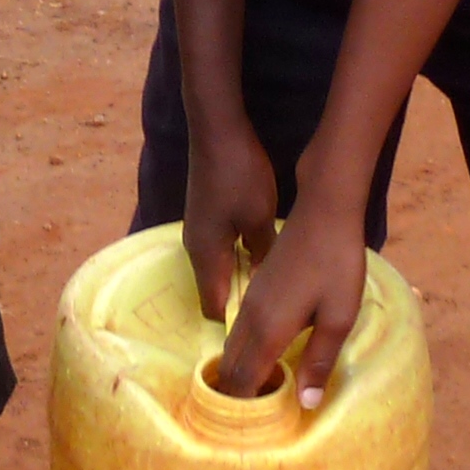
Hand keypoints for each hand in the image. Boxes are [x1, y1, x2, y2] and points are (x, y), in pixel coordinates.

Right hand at [178, 109, 282, 322]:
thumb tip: (265, 279)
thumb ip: (262, 252)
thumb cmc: (239, 177)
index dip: (236, 328)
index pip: (215, 309)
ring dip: (239, 284)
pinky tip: (260, 261)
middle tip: (272, 321)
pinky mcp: (205, 218)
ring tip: (270, 296)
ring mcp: (198, 232)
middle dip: (239, 309)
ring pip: (218, 272)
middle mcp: (196, 250)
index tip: (264, 337)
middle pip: (215, 292)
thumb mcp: (260, 218)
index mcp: (206, 257)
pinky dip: (237, 264)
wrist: (216, 131)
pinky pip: (219, 254)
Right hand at [214, 194, 368, 407]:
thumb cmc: (337, 265)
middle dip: (235, 395)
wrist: (324, 213)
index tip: (246, 433)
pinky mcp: (257, 289)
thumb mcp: (339, 317)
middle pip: (231, 365)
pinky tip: (260, 361)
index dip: (243, 406)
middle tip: (244, 426)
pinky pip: (240, 331)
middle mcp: (251, 317)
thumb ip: (321, 361)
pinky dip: (243, 354)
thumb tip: (306, 403)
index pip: (244, 378)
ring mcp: (251, 300)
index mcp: (269, 328)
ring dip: (238, 374)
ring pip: (232, 347)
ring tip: (251, 401)